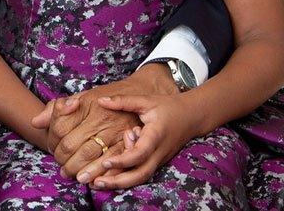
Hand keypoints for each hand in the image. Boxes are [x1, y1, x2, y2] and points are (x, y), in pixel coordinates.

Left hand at [29, 64, 176, 182]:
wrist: (190, 117)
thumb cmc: (165, 106)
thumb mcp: (145, 101)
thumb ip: (123, 101)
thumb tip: (101, 100)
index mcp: (155, 135)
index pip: (140, 152)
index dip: (122, 160)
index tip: (104, 162)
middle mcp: (157, 152)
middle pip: (139, 173)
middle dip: (117, 179)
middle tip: (93, 181)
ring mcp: (158, 160)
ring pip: (140, 178)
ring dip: (119, 183)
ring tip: (95, 184)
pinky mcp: (155, 163)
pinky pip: (140, 175)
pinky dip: (125, 180)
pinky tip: (107, 181)